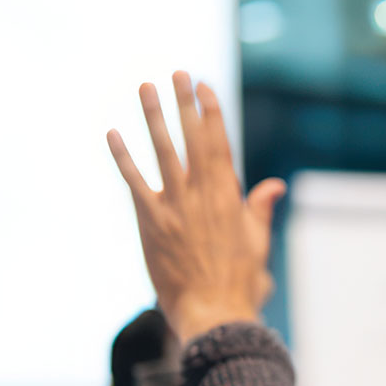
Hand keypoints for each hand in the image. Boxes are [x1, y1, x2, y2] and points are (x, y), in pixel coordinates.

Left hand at [108, 72, 283, 343]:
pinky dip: (122, 156)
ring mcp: (174, 205)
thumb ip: (259, 209)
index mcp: (230, 196)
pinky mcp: (150, 221)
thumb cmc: (241, 284)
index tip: (205, 87)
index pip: (219, 143)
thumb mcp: (257, 243)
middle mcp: (202, 194)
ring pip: (163, 150)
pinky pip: (133, 181)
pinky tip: (112, 133)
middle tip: (178, 72)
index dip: (211, 112)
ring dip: (154, 116)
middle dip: (185, 103)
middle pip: (192, 138)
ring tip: (146, 87)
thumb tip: (273, 185)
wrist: (214, 313)